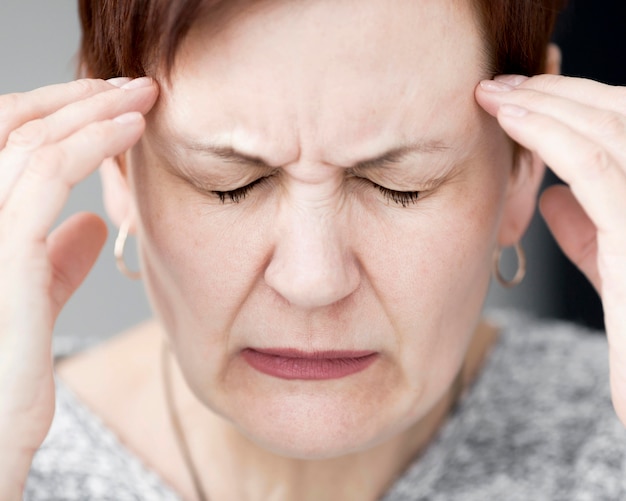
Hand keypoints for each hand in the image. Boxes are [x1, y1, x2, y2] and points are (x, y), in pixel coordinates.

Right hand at [0, 76, 157, 498]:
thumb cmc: (10, 374)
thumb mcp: (34, 303)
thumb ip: (56, 259)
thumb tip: (92, 224)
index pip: (5, 140)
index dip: (58, 114)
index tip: (112, 106)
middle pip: (10, 124)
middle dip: (75, 96)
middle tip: (132, 85)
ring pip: (28, 139)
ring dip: (91, 109)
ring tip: (141, 97)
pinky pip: (43, 175)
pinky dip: (91, 143)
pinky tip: (130, 131)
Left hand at [476, 74, 625, 422]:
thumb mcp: (617, 276)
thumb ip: (592, 233)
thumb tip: (553, 200)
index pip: (625, 128)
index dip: (575, 104)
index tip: (523, 98)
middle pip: (620, 115)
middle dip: (556, 92)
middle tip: (501, 84)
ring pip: (606, 129)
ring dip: (544, 103)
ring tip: (495, 94)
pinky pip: (592, 167)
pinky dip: (549, 134)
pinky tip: (512, 119)